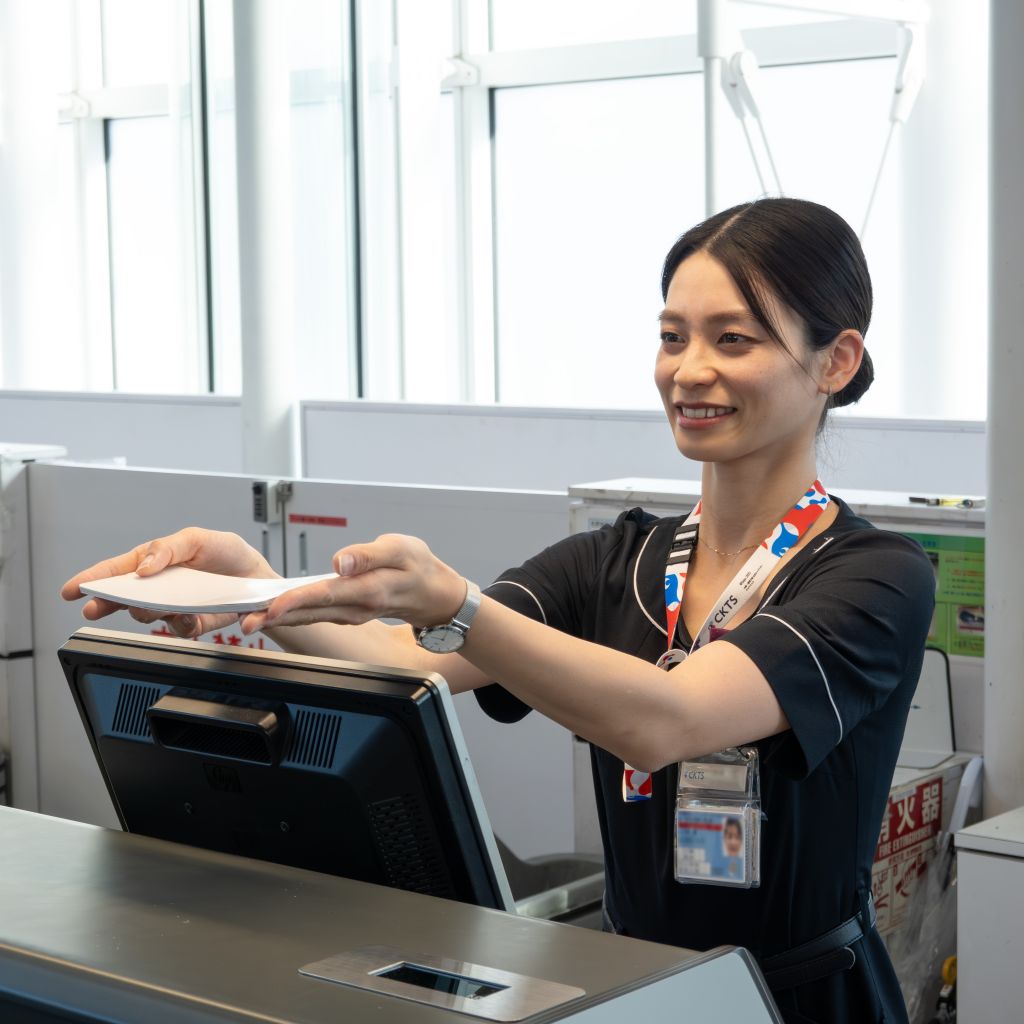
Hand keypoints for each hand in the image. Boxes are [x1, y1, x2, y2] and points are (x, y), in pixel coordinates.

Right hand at [61, 528, 277, 638]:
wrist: (256, 576)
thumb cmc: (226, 552)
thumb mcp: (197, 538)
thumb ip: (167, 548)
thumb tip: (144, 566)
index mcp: (154, 561)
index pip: (116, 570)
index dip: (91, 579)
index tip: (71, 589)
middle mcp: (158, 587)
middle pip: (122, 598)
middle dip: (106, 603)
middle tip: (96, 607)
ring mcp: (173, 606)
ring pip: (146, 616)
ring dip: (147, 611)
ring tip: (159, 603)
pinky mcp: (191, 623)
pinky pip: (177, 629)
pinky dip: (180, 624)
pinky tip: (189, 615)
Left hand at [240, 533, 464, 635]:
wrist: (434, 594)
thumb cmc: (419, 568)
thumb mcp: (401, 550)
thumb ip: (368, 554)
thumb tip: (340, 561)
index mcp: (366, 591)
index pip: (324, 595)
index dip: (295, 601)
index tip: (270, 606)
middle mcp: (354, 608)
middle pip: (309, 613)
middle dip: (275, 617)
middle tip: (243, 620)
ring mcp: (348, 614)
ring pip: (309, 618)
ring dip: (279, 618)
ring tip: (249, 617)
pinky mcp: (345, 613)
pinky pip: (314, 616)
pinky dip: (293, 614)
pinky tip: (274, 611)